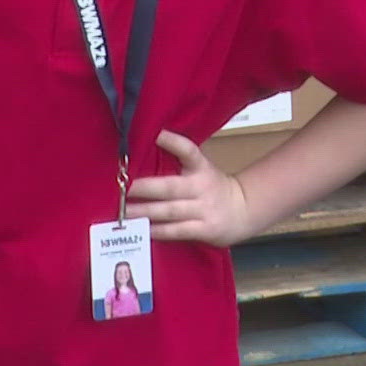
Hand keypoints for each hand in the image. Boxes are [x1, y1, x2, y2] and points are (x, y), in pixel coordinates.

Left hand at [123, 130, 257, 246]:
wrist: (243, 210)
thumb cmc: (211, 187)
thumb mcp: (199, 168)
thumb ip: (176, 161)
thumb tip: (144, 150)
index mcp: (200, 167)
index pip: (189, 151)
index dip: (173, 141)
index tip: (156, 134)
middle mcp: (201, 187)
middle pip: (169, 187)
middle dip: (144, 188)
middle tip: (122, 188)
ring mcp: (204, 209)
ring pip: (170, 211)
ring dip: (145, 212)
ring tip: (124, 212)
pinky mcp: (205, 229)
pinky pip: (177, 231)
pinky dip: (159, 231)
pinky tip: (143, 230)